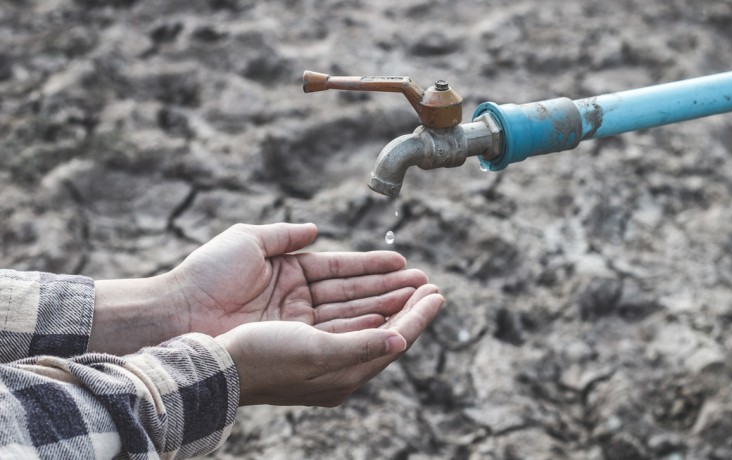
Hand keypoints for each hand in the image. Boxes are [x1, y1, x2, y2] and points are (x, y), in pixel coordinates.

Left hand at [169, 223, 427, 335]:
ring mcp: (299, 327)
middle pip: (356, 296)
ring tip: (423, 299)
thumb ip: (285, 235)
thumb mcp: (248, 241)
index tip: (403, 262)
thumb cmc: (206, 274)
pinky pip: (342, 337)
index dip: (373, 266)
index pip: (342, 270)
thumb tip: (315, 229)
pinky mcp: (298, 347)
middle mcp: (299, 303)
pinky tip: (398, 322)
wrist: (177, 312)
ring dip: (390, 308)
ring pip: (355, 316)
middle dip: (392, 290)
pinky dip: (371, 329)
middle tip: (426, 284)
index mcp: (290, 275)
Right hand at [215, 284, 443, 406]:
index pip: (394, 340)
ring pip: (365, 320)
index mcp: (344, 375)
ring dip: (388, 299)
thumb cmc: (264, 359)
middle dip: (408, 305)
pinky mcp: (304, 338)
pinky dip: (363, 304)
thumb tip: (402, 339)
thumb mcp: (317, 353)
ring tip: (410, 281)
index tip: (439, 293)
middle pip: (384, 329)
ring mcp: (321, 351)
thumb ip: (362, 346)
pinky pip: (344, 318)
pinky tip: (372, 295)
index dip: (418, 316)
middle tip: (430, 283)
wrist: (215, 364)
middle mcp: (337, 365)